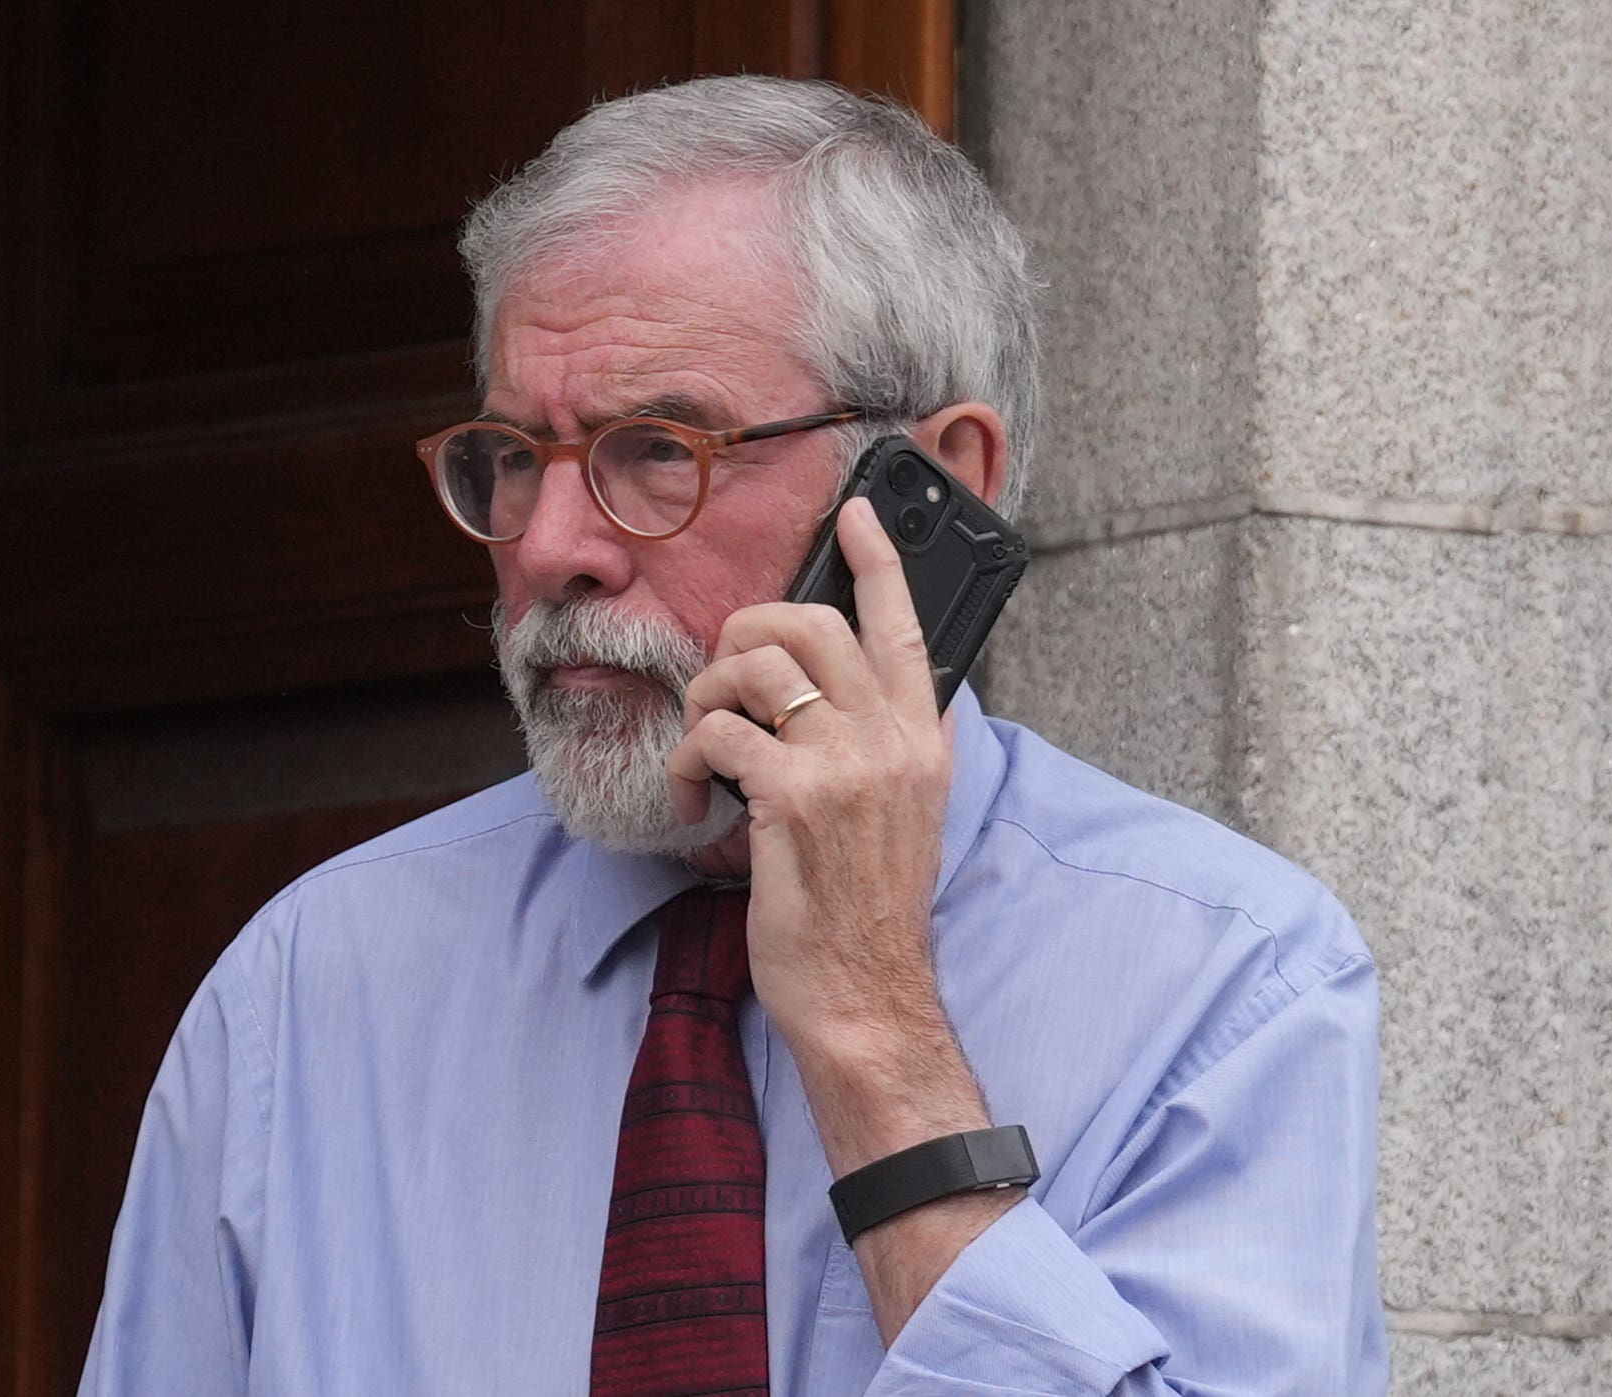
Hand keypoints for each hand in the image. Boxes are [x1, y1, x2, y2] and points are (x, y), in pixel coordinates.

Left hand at [666, 496, 954, 1055]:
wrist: (864, 992)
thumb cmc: (868, 910)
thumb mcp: (905, 816)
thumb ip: (892, 747)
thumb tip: (857, 692)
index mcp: (922, 741)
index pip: (907, 627)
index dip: (879, 561)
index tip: (859, 514)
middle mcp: (891, 741)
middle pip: (811, 625)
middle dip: (746, 634)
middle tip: (723, 678)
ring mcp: (846, 766)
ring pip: (757, 666)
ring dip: (707, 695)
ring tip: (704, 745)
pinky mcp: (795, 798)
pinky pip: (720, 733)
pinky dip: (689, 759)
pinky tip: (694, 797)